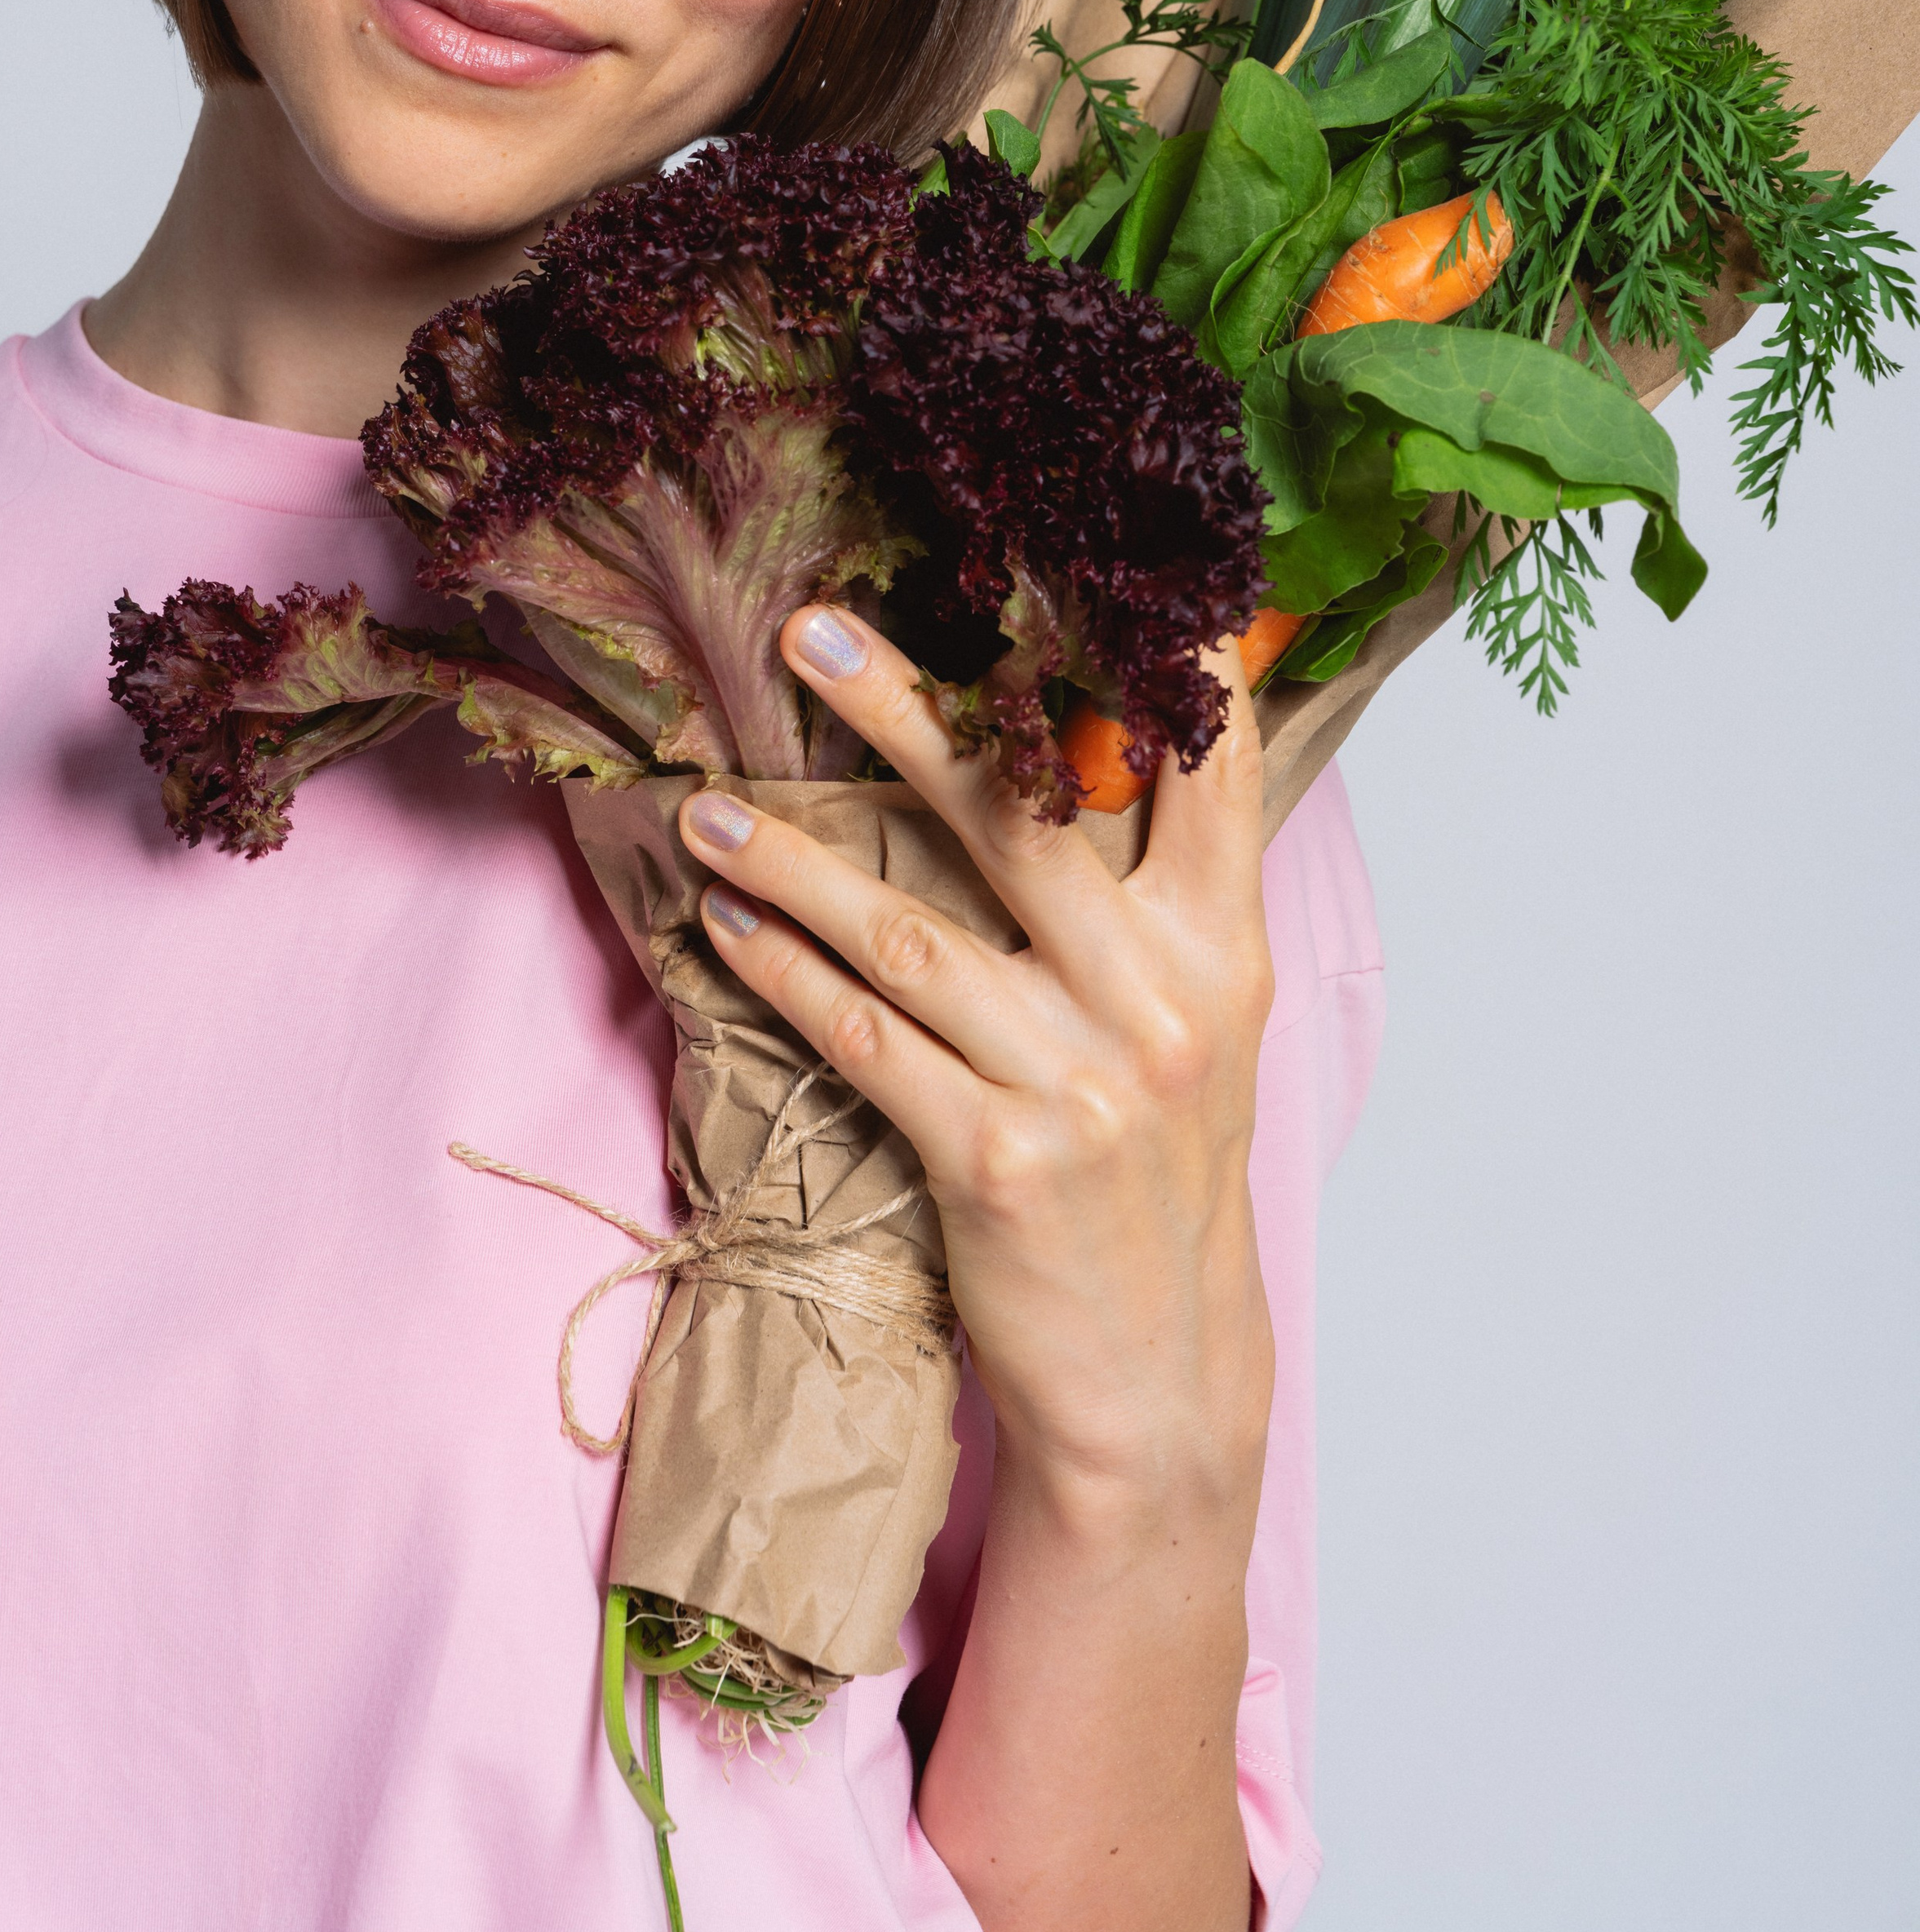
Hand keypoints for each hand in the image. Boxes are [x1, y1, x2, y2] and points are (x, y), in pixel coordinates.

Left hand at [675, 607, 1274, 1506]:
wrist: (1157, 1378)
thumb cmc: (1162, 1175)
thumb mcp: (1204, 1022)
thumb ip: (1160, 892)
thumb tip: (1089, 747)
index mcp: (1227, 947)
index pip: (1209, 763)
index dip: (1152, 650)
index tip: (1055, 554)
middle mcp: (1163, 998)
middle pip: (1022, 813)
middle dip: (905, 709)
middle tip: (805, 629)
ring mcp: (1079, 1081)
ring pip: (909, 928)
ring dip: (792, 856)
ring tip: (705, 805)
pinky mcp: (992, 1161)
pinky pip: (863, 1038)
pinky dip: (783, 973)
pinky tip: (726, 922)